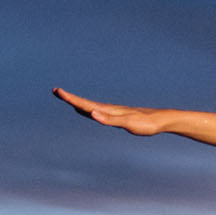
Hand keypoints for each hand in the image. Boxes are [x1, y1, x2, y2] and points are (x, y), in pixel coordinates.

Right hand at [53, 87, 172, 135]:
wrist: (160, 120)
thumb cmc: (145, 123)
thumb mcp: (127, 123)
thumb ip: (110, 119)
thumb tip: (92, 113)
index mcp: (107, 110)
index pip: (84, 104)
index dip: (70, 99)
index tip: (57, 91)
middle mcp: (108, 109)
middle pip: (85, 103)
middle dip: (70, 98)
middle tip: (56, 91)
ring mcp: (113, 112)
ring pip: (91, 107)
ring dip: (78, 103)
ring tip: (67, 99)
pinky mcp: (118, 116)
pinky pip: (100, 112)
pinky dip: (89, 111)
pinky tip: (89, 111)